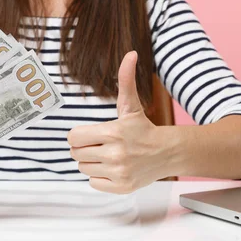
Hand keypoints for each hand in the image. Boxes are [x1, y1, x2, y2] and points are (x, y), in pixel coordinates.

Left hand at [68, 51, 174, 193]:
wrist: (168, 153)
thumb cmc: (143, 128)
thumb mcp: (131, 105)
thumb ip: (126, 80)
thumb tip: (131, 53)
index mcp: (113, 132)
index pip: (73, 138)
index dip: (78, 135)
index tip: (90, 134)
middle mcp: (115, 154)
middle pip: (76, 153)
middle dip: (85, 148)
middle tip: (101, 144)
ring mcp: (119, 172)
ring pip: (83, 168)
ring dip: (92, 162)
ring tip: (108, 155)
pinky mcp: (122, 187)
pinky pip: (93, 182)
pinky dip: (99, 177)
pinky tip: (113, 168)